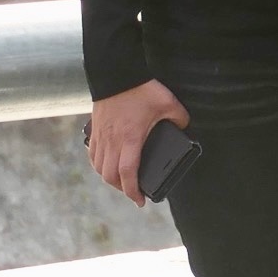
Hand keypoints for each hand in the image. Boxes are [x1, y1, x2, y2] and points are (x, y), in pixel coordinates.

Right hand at [87, 80, 189, 204]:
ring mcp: (100, 137)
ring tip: (122, 182)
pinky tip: (107, 166)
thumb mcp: (169, 104)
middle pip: (110, 176)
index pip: (127, 173)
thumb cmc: (142, 90)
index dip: (132, 191)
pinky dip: (99, 166)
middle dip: (122, 189)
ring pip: (99, 168)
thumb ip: (180, 119)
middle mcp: (112, 141)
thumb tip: (185, 128)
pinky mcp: (94, 131)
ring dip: (109, 179)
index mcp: (130, 138)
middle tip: (135, 192)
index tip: (140, 201)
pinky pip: (93, 156)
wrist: (116, 74)